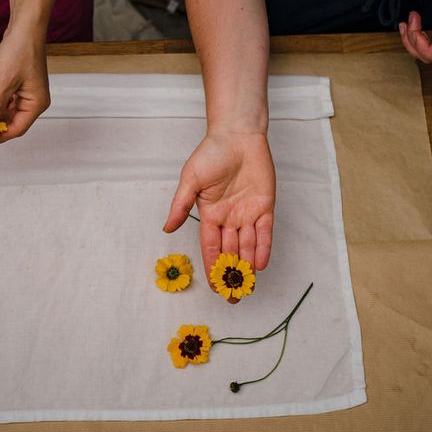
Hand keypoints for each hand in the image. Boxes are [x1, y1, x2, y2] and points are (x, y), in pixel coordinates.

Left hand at [0, 27, 49, 143]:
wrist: (25, 28)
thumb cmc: (21, 51)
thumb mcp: (4, 80)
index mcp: (37, 104)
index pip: (17, 129)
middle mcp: (34, 101)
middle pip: (13, 122)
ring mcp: (28, 94)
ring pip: (9, 113)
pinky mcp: (21, 86)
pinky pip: (7, 102)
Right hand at [163, 132, 274, 302]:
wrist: (237, 135)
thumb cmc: (211, 154)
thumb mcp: (190, 180)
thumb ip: (180, 206)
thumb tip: (166, 229)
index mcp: (210, 214)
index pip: (211, 247)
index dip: (213, 267)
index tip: (215, 287)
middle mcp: (229, 218)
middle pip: (230, 251)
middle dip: (232, 274)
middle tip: (234, 296)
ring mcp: (248, 213)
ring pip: (248, 246)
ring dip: (247, 266)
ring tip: (248, 286)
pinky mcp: (265, 206)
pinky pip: (264, 231)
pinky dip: (263, 247)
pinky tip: (260, 264)